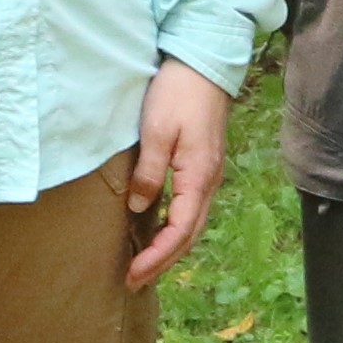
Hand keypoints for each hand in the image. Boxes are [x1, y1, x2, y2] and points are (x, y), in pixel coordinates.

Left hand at [122, 58, 228, 286]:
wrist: (203, 63)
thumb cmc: (178, 93)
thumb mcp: (157, 131)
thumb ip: (150, 172)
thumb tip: (140, 208)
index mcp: (199, 176)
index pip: (179, 230)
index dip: (156, 256)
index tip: (132, 274)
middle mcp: (210, 181)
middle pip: (189, 234)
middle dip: (163, 261)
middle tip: (133, 279)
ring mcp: (209, 174)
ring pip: (192, 223)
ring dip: (170, 247)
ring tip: (145, 264)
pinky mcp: (204, 166)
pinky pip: (191, 208)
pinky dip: (175, 227)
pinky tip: (159, 230)